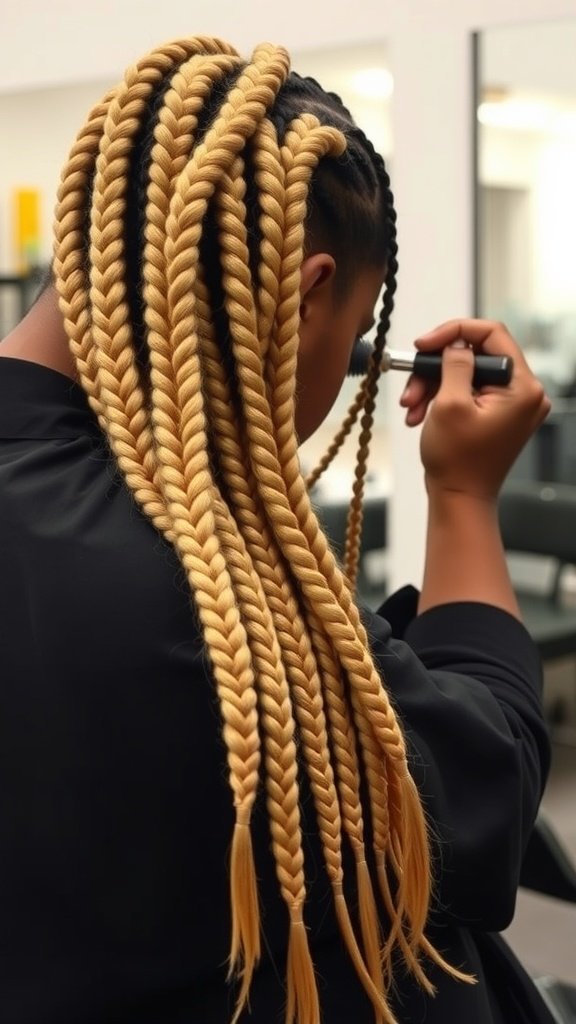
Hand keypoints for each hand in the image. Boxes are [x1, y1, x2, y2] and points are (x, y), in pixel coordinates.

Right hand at [400, 319, 550, 500]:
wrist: (459, 500)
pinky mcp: (499, 414)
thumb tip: (457, 344)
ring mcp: (513, 405)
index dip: (453, 333)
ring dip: (433, 386)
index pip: (492, 334)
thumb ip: (455, 364)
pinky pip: (468, 391)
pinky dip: (442, 399)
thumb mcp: (449, 404)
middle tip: (411, 386)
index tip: (424, 344)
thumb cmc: (457, 462)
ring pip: (466, 374)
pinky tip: (421, 415)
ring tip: (411, 408)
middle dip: (436, 369)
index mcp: (522, 387)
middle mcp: (525, 393)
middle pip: (475, 356)